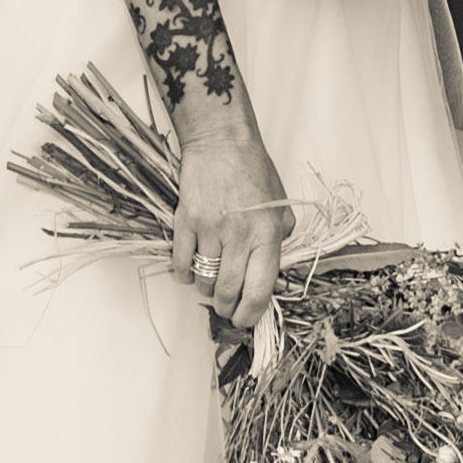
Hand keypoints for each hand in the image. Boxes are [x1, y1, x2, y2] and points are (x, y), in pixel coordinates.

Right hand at [170, 102, 288, 334]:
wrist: (221, 142)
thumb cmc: (254, 171)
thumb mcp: (280, 206)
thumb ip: (280, 239)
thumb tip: (273, 271)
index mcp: (267, 234)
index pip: (259, 289)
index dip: (251, 314)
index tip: (245, 320)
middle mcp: (239, 235)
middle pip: (228, 291)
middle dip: (226, 308)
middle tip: (226, 309)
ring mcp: (210, 229)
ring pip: (204, 281)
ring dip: (206, 291)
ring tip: (211, 285)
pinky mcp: (186, 221)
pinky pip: (182, 263)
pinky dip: (184, 275)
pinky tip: (190, 272)